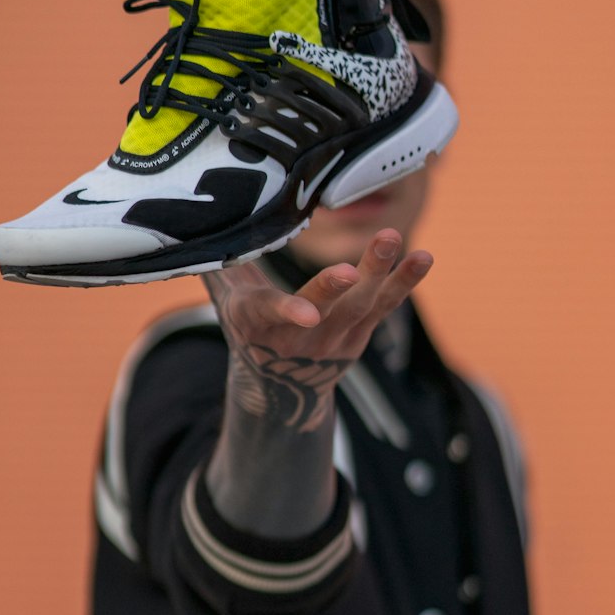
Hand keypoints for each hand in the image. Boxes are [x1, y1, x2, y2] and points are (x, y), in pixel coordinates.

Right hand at [203, 230, 431, 432]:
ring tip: (396, 238)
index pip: (271, 314)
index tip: (309, 315)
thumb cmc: (250, 327)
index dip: (290, 312)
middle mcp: (298, 334)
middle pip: (323, 307)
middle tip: (352, 265)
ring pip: (360, 304)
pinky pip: (384, 306)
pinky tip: (423, 258)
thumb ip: (217, 266)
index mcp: (259, 321)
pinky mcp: (359, 336)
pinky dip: (403, 283)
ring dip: (380, 273)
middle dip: (337, 286)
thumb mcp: (226, 302)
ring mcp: (333, 338)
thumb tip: (191, 226)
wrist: (281, 389)